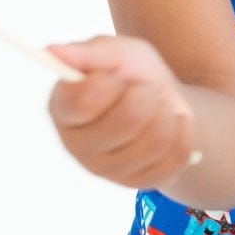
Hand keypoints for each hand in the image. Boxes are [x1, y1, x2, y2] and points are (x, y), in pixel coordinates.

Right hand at [44, 33, 203, 186]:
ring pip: (154, 142)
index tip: (117, 75)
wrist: (165, 102)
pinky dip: (184, 133)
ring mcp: (107, 170)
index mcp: (63, 109)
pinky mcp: (137, 183)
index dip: (108, 84)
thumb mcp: (114, 52)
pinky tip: (177, 122)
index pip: (82, 104)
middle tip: (146, 88)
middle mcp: (77, 145)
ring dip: (168, 114)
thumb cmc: (131, 74)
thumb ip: (87, 53)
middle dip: (147, 95)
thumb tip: (50, 51)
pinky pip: (173, 158)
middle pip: (125, 122)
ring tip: (162, 105)